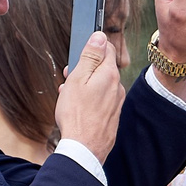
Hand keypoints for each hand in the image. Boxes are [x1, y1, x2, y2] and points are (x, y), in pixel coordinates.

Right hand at [54, 31, 124, 160]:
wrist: (84, 149)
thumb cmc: (76, 114)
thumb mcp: (77, 79)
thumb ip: (90, 56)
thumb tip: (100, 36)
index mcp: (109, 75)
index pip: (107, 48)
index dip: (92, 46)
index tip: (80, 52)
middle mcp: (117, 87)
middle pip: (102, 68)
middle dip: (85, 68)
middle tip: (67, 75)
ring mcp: (116, 103)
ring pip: (100, 85)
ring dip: (85, 84)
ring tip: (68, 93)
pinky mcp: (112, 116)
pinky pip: (101, 100)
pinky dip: (89, 99)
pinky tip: (76, 107)